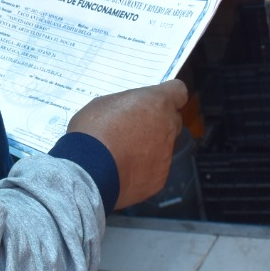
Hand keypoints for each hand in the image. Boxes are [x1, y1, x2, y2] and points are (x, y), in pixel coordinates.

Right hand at [67, 81, 187, 209]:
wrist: (91, 170)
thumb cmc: (94, 130)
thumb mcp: (105, 104)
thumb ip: (127, 106)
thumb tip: (130, 113)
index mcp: (157, 103)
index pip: (179, 92)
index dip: (168, 96)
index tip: (154, 102)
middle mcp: (169, 127)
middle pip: (172, 121)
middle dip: (158, 123)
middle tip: (134, 129)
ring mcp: (167, 156)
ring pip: (164, 147)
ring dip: (149, 148)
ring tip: (123, 155)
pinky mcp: (160, 179)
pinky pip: (155, 170)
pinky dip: (143, 170)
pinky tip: (124, 171)